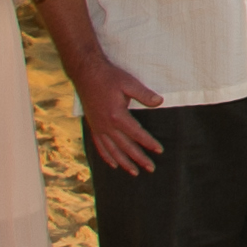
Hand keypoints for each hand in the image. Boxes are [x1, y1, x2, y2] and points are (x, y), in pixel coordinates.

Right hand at [68, 52, 168, 175]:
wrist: (86, 73)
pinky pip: (100, 146)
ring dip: (124, 162)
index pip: (137, 134)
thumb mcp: (129, 83)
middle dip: (139, 159)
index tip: (159, 150)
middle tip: (151, 168)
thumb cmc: (109, 77)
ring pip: (112, 150)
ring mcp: (98, 128)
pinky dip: (107, 157)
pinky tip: (113, 164)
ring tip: (134, 172)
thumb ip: (144, 94)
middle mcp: (106, 126)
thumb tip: (160, 101)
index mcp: (117, 116)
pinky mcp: (93, 126)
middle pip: (125, 147)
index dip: (149, 143)